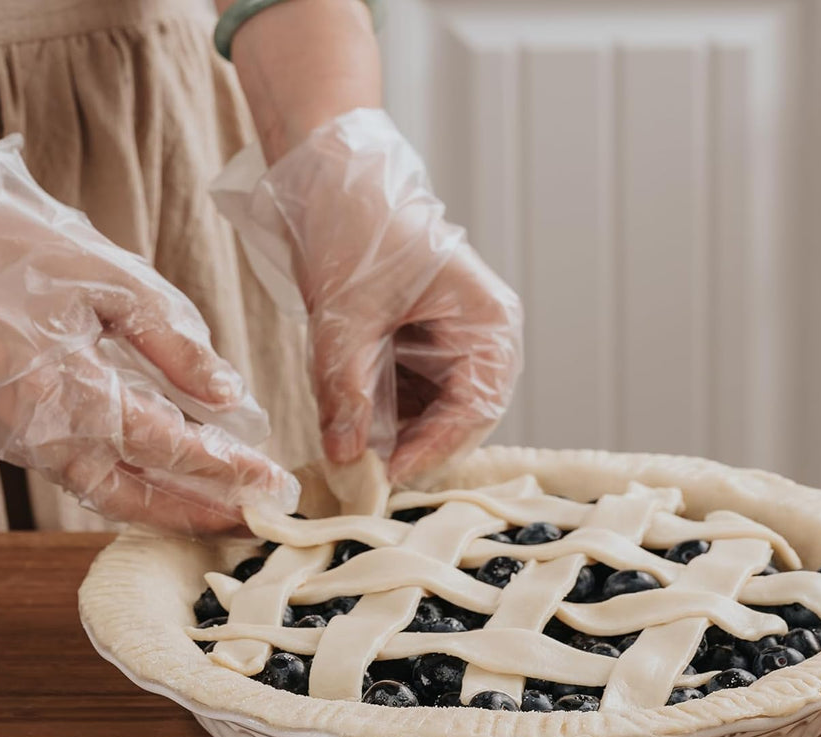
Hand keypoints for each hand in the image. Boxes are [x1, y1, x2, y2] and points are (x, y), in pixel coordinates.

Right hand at [0, 135, 298, 532]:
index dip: (222, 467)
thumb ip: (176, 346)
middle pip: (134, 494)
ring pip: (108, 497)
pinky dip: (137, 493)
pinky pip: (88, 480)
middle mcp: (41, 429)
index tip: (271, 479)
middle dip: (201, 513)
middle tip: (258, 520)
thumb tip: (231, 397)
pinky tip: (176, 492)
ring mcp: (26, 440)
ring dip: (170, 513)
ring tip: (226, 516)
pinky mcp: (23, 438)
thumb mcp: (115, 284)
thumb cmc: (28, 254)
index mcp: (64, 386)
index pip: (164, 444)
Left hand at [259, 109, 521, 485]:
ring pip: (433, 415)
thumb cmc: (356, 225)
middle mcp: (482, 340)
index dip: (435, 446)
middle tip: (366, 473)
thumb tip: (344, 458)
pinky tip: (350, 419)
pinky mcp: (424, 349)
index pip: (476, 407)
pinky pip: (411, 398)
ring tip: (350, 444)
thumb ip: (345, 389)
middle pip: (460, 419)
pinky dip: (382, 414)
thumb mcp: (346, 315)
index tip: (390, 474)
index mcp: (488, 323)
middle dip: (413, 446)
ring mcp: (454, 346)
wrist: (332, 179)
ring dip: (393, 433)